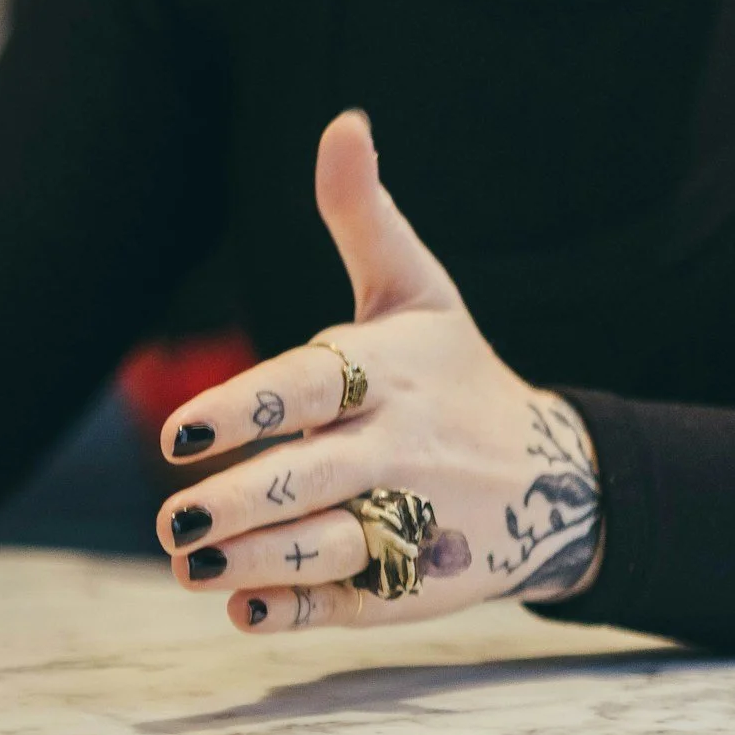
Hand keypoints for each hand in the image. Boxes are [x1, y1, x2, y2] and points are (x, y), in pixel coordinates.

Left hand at [156, 111, 603, 634]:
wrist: (560, 480)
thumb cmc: (456, 374)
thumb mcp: (419, 292)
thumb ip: (365, 218)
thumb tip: (343, 123)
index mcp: (387, 375)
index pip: (305, 388)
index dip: (240, 410)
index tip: (178, 436)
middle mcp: (398, 450)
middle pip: (307, 479)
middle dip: (235, 504)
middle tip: (174, 521)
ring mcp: (406, 521)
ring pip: (323, 547)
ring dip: (253, 562)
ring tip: (189, 566)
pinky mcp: (410, 586)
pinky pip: (347, 603)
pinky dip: (295, 611)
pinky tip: (245, 611)